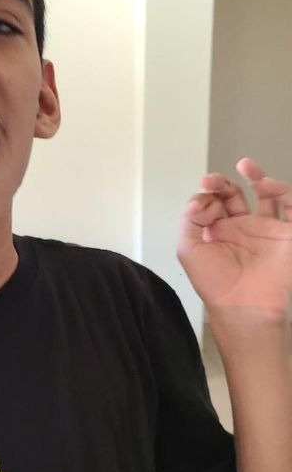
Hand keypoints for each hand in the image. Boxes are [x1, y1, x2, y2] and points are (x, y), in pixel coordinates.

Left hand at [178, 158, 291, 318]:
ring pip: (267, 195)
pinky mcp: (287, 236)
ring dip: (258, 177)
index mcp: (219, 231)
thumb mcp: (188, 249)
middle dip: (225, 182)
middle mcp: (243, 228)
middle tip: (213, 180)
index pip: (214, 202)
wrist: (242, 304)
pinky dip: (285, 192)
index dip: (207, 195)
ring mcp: (266, 230)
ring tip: (247, 167)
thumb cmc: (214, 283)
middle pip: (237, 194)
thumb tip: (200, 199)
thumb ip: (189, 220)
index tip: (200, 200)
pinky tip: (269, 184)